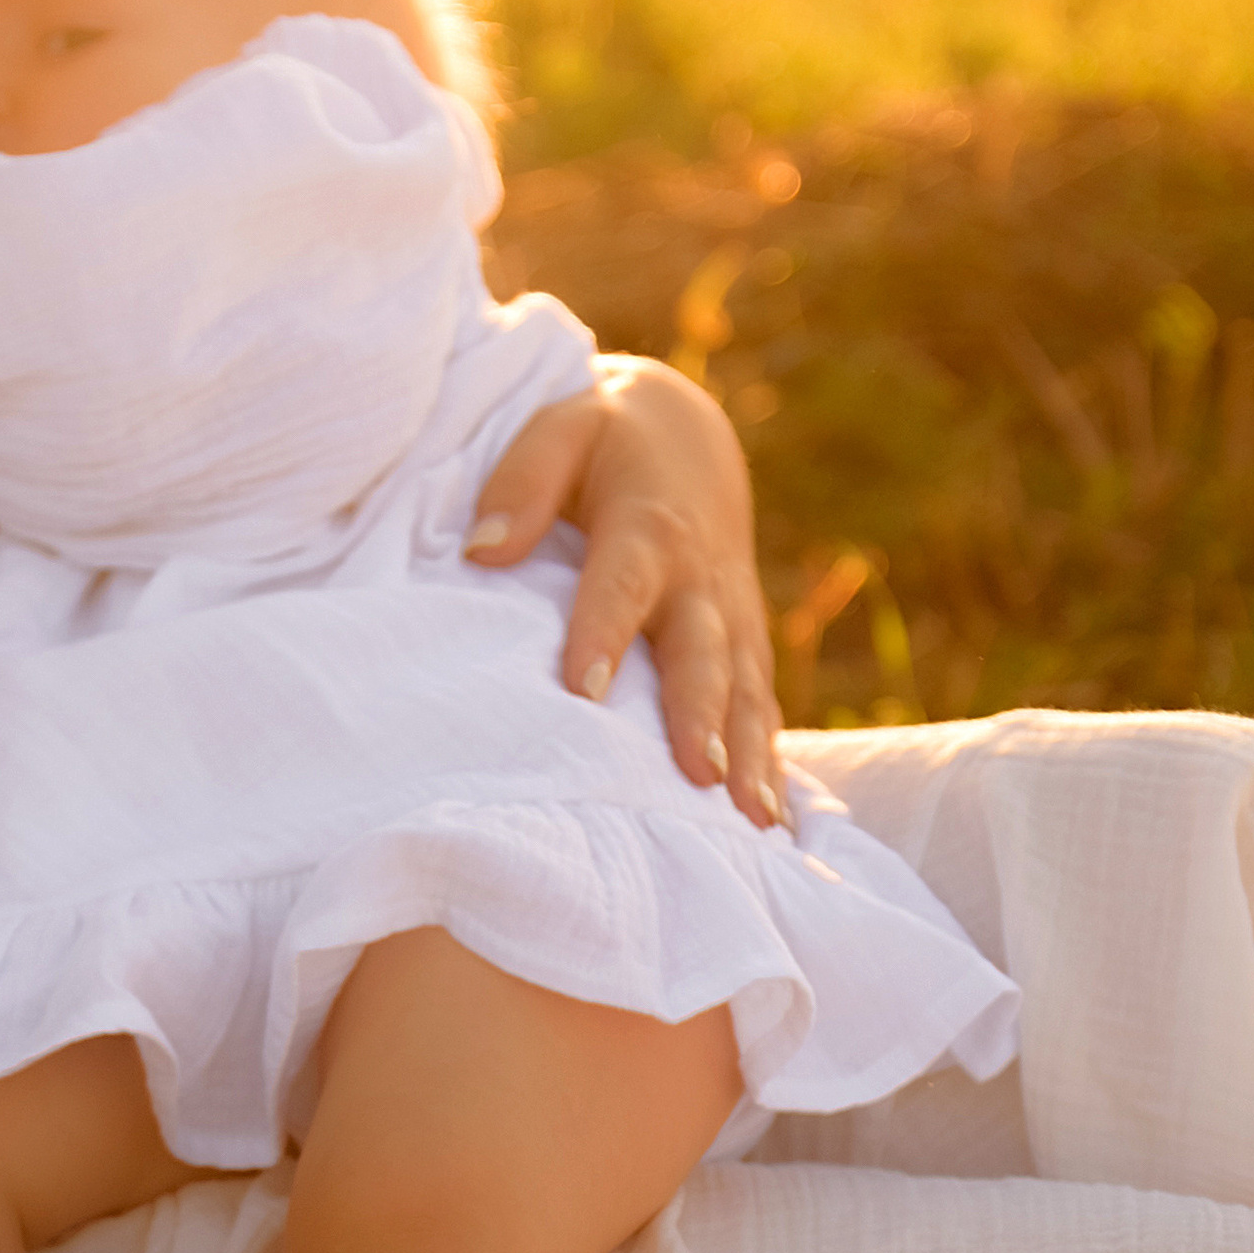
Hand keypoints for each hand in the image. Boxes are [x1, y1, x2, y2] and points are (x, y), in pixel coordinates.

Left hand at [465, 356, 782, 826]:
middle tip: (698, 776)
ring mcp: (731, 615)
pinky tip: (771, 824)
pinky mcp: (743, 642)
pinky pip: (761, 703)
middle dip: (701, 715)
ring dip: (750, 754)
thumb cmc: (604, 438)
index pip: (622, 584)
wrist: (687, 434)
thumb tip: (482, 550)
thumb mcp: (559, 428)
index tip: (584, 689)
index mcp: (648, 525)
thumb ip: (521, 483)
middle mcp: (700, 577)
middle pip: (702, 652)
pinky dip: (770, 760)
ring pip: (746, 688)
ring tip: (751, 820)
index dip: (604, 633)